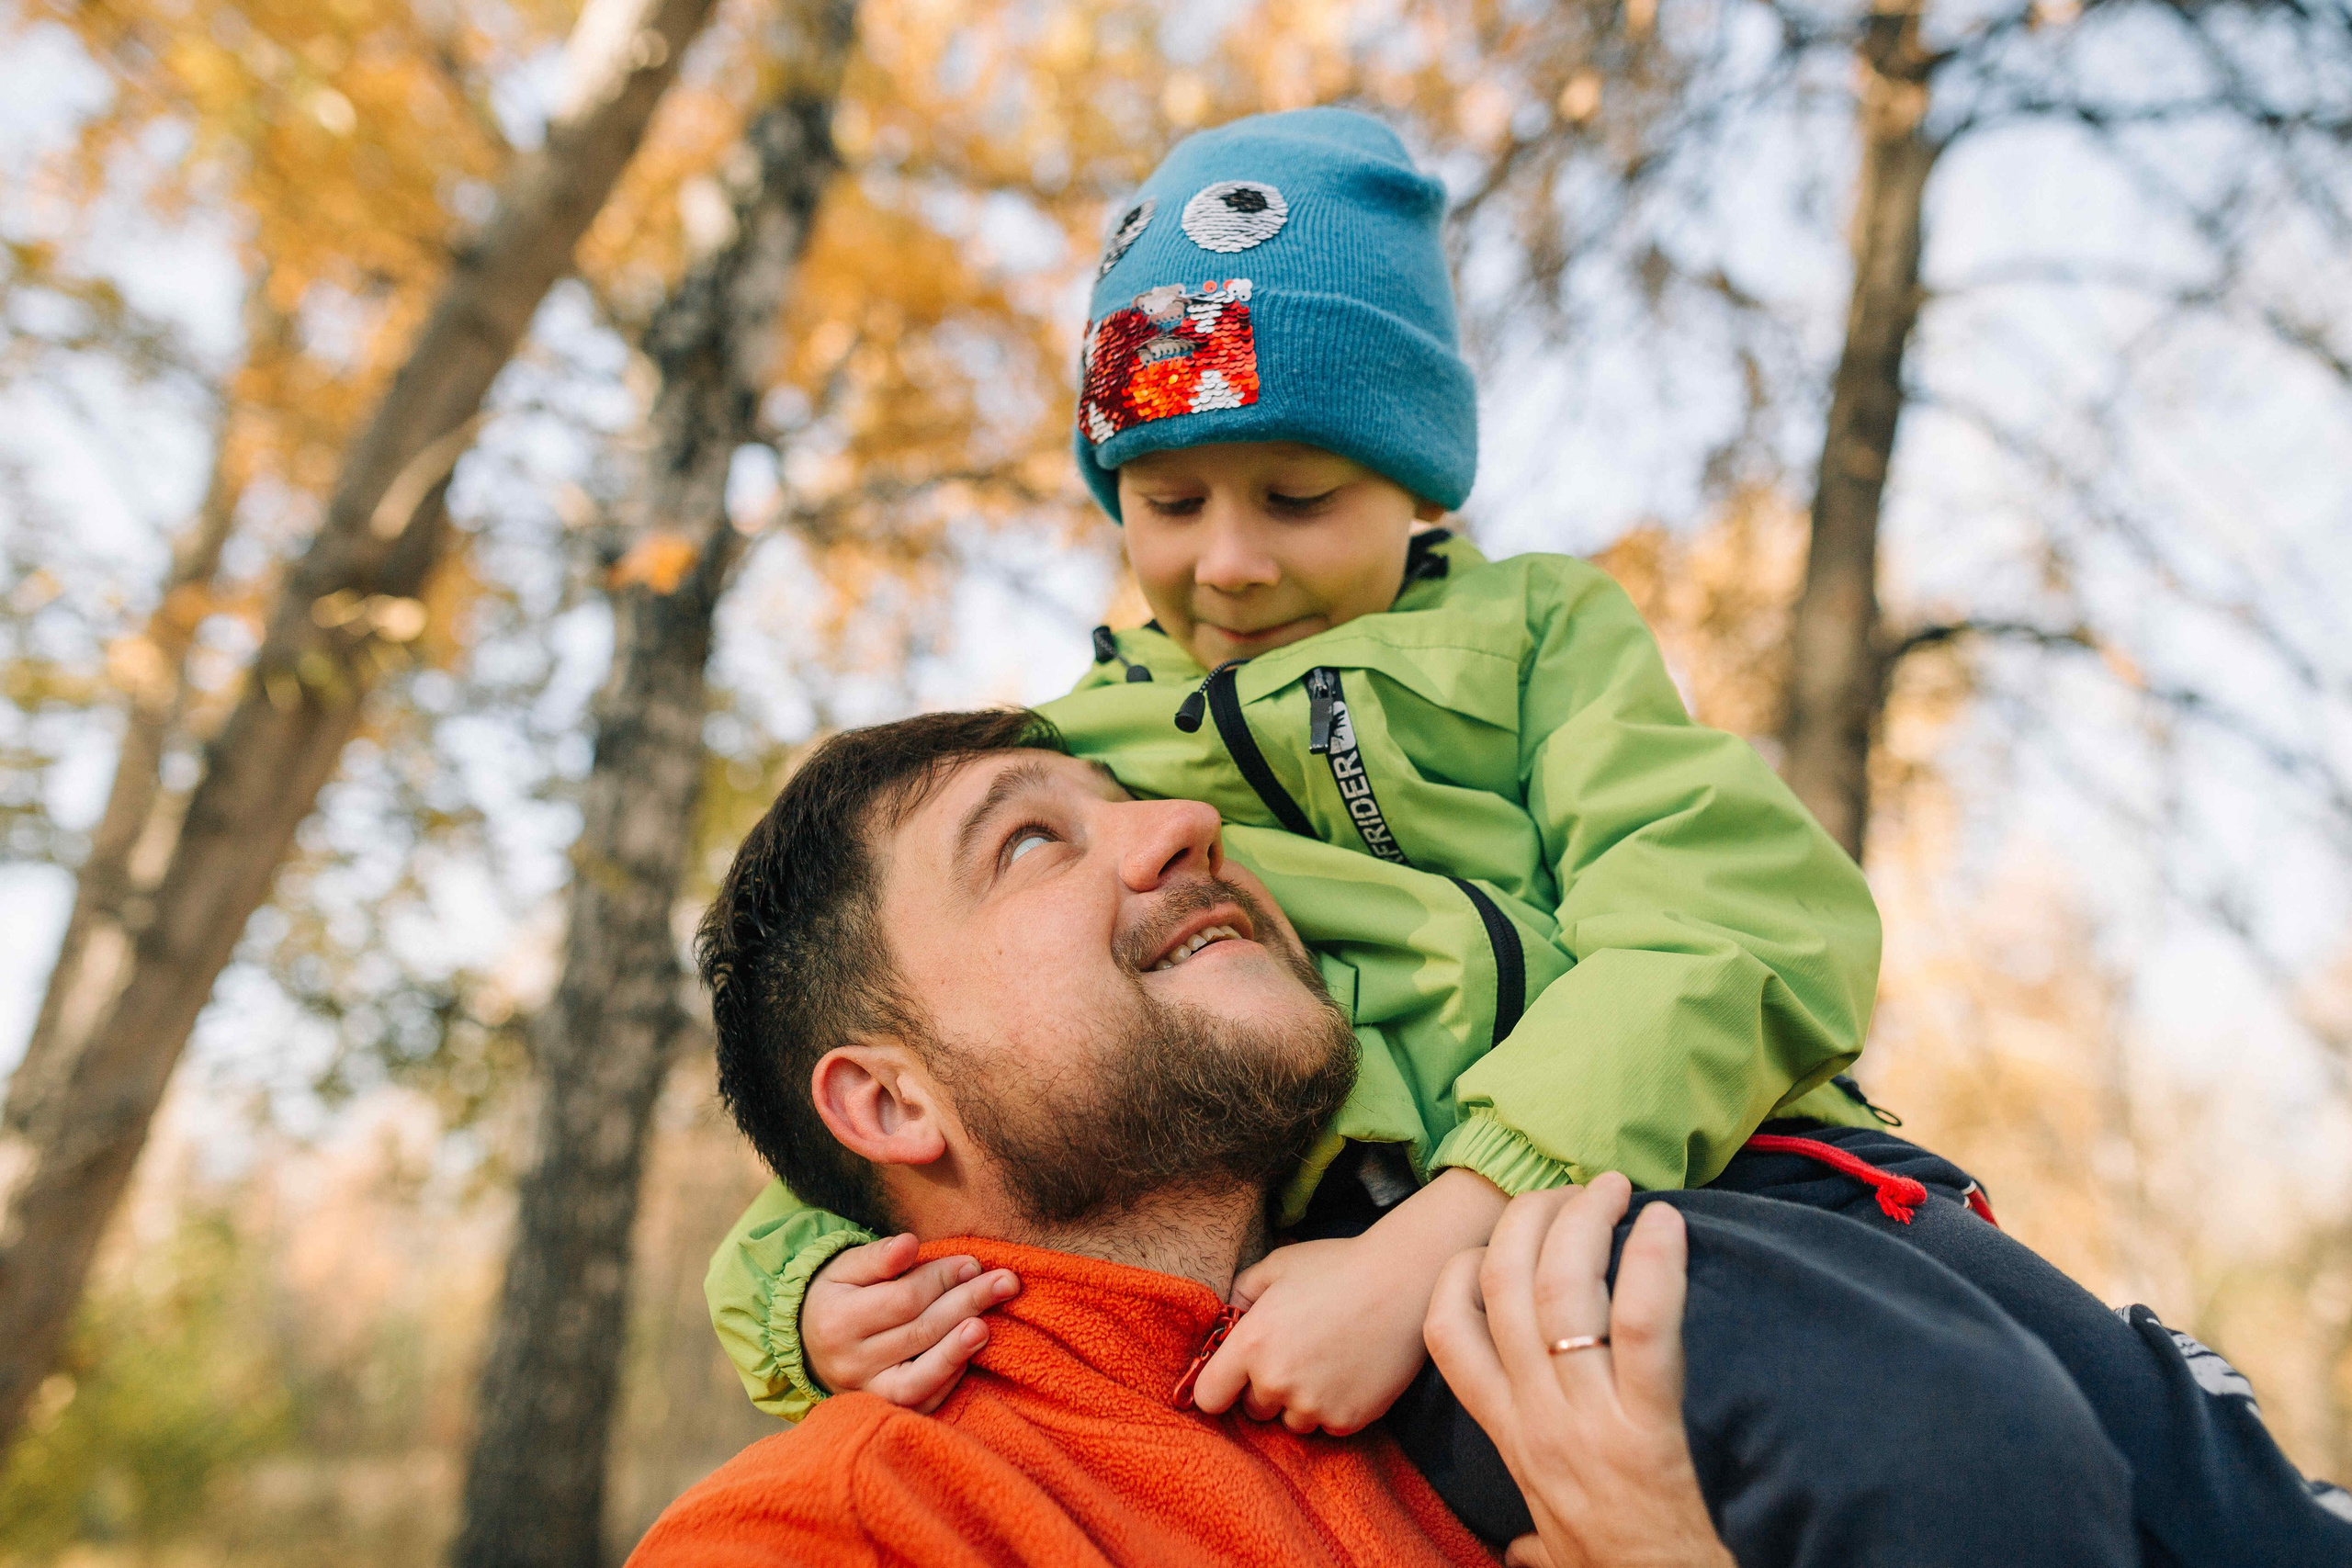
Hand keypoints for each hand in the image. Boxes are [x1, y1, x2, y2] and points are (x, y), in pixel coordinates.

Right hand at [802, 1233, 1018, 1413]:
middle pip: (919, 1332)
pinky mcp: (882, 1410)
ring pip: (919, 1378)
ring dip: (957, 1350)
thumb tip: (910, 1244)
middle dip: (967, 1303)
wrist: (807, 1344)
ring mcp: (865, 1393)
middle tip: (1006, 1282)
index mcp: (838, 1320)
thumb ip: (878, 1257)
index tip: (972, 1263)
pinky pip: (920, 1402)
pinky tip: (970, 1353)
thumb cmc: (837, 1297)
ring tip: (987, 1326)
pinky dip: (948, 1379)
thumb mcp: (845, 1268)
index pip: (903, 1300)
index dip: (942, 1279)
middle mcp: (849, 1363)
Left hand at [1191, 1167, 1508, 1434]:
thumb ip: (1241, 1293)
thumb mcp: (1277, 1266)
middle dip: (1265, 1388)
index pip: (1207, 1397)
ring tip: (1326, 1360)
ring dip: (1300, 1401)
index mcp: (1251, 1345)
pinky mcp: (1348, 1421)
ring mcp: (1314, 1405)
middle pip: (1252, 1410)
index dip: (1218, 1386)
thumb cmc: (1337, 1267)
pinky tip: (1349, 1370)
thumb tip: (1227, 1318)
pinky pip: (1326, 1426)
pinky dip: (1333, 1406)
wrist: (1403, 1284)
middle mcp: (1277, 1382)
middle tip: (1295, 1354)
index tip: (1232, 1376)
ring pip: (1291, 1421)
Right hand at [1424, 1174, 1731, 1567]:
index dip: (1461, 1267)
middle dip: (1526, 1219)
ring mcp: (1584, 1420)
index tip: (1498, 1240)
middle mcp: (1534, 1418)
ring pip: (1559, 1292)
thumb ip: (1527, 1538)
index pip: (1446, 1330)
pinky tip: (1665, 1224)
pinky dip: (1653, 1265)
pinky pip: (1642, 1327)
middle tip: (1566, 1190)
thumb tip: (1519, 1554)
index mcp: (1507, 1435)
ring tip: (1612, 1187)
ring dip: (1582, 1222)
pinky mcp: (1646, 1427)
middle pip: (1502, 1286)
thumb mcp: (1549, 1547)